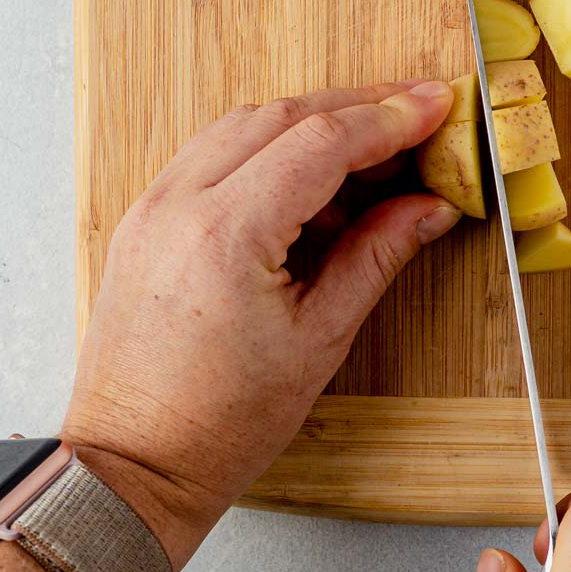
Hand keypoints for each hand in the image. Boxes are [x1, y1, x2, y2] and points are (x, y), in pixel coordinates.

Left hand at [65, 81, 458, 568]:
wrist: (133, 465)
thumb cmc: (219, 424)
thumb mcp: (320, 339)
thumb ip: (377, 255)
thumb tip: (430, 207)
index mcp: (227, 234)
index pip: (322, 141)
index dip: (390, 117)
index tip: (437, 106)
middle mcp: (180, 205)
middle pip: (283, 115)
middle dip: (358, 108)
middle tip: (418, 117)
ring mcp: (153, 207)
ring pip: (244, 124)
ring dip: (312, 124)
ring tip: (373, 154)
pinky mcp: (144, 219)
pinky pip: (213, 154)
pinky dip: (268, 150)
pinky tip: (311, 185)